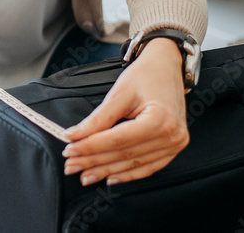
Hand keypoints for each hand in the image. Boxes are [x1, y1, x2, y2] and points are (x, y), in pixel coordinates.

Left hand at [61, 37, 188, 185]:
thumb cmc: (145, 75)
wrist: (166, 67)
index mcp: (159, 119)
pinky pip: (148, 167)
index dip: (90, 147)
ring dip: (107, 170)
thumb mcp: (118, 92)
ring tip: (84, 174)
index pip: (117, 140)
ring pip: (134, 164)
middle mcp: (172, 136)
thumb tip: (74, 135)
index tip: (69, 150)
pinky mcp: (173, 148)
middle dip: (94, 162)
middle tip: (71, 166)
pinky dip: (128, 174)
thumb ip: (98, 118)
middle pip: (124, 154)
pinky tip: (110, 177)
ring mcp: (175, 144)